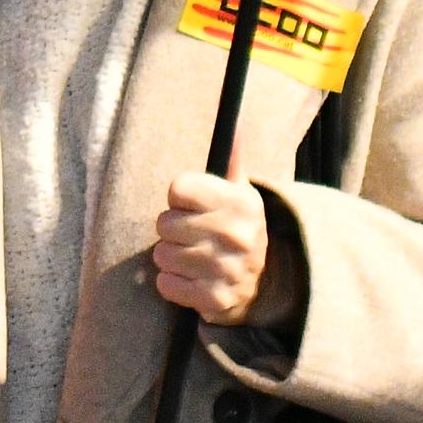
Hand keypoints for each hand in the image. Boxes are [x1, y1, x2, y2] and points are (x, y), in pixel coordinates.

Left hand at [151, 169, 288, 328]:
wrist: (260, 284)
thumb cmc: (236, 229)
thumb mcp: (241, 193)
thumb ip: (233, 159)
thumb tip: (235, 122)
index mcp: (241, 203)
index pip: (178, 189)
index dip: (179, 198)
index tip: (191, 206)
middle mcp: (237, 235)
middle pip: (165, 224)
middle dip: (172, 230)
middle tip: (191, 235)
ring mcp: (227, 270)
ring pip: (162, 255)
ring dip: (170, 258)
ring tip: (192, 257)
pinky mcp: (215, 300)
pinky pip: (165, 284)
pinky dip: (172, 283)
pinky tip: (191, 279)